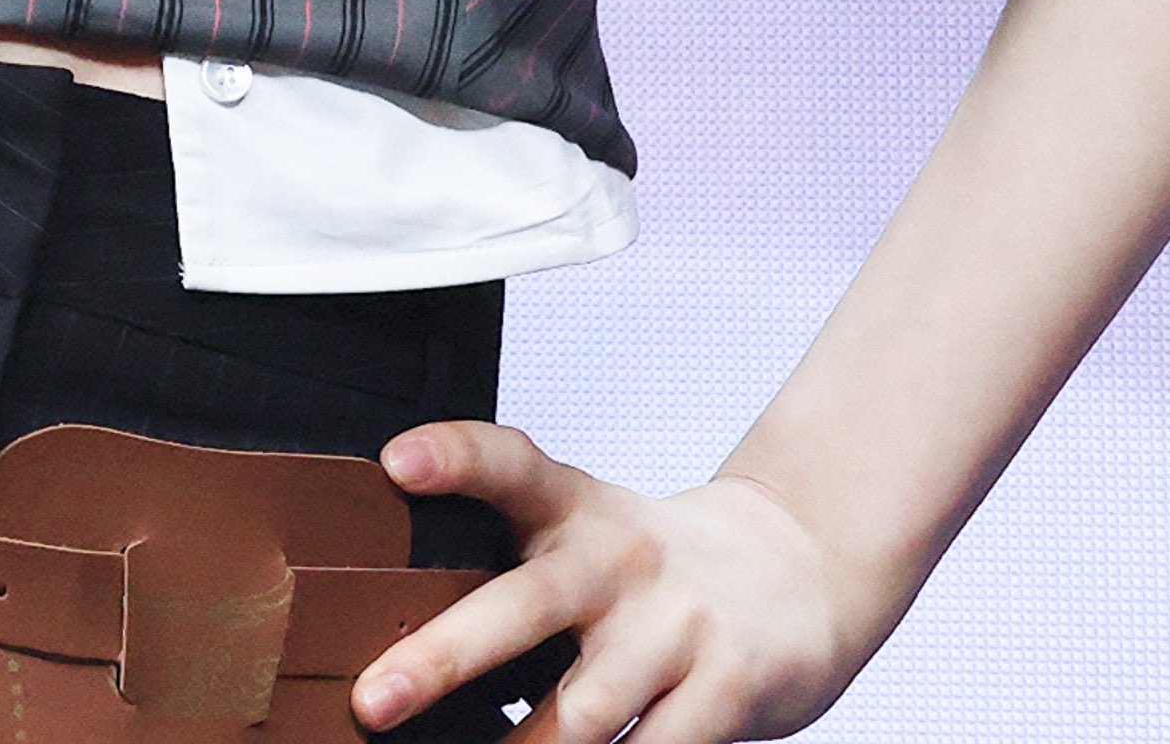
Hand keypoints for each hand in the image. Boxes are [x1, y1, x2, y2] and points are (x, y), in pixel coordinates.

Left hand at [354, 422, 877, 740]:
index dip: (455, 457)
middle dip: (444, 658)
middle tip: (371, 698)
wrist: (797, 573)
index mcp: (579, 512)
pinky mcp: (726, 688)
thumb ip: (521, 578)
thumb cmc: (660, 571)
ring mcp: (676, 626)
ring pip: (583, 713)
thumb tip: (414, 658)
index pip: (512, 464)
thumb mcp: (592, 540)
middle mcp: (621, 561)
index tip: (395, 462)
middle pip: (526, 604)